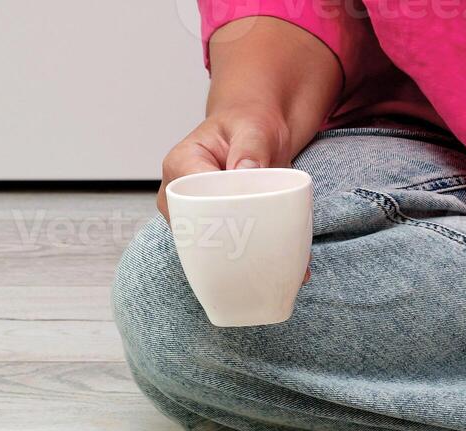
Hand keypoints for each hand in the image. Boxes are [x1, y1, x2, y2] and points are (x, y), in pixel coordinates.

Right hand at [156, 105, 308, 280]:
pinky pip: (231, 248)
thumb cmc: (250, 124)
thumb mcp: (253, 127)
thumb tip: (244, 171)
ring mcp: (198, 215)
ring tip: (278, 268)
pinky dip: (258, 259)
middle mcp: (182, 196)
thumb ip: (251, 147)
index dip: (219, 218)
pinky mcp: (218, 227)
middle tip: (268, 256)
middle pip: (199, 233)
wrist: (259, 133)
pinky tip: (284, 272)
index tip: (249, 226)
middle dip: (233, 249)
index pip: (192, 202)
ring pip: (215, 248)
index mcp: (181, 166)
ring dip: (247, 260)